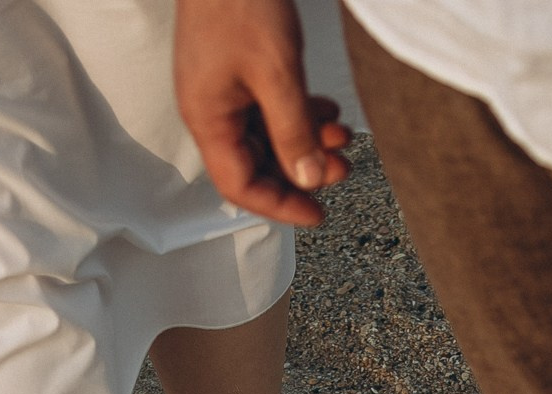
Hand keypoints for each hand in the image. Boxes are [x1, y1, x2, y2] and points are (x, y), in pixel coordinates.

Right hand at [175, 0, 353, 225]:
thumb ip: (294, 131)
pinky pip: (268, 108)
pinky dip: (300, 114)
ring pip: (268, 136)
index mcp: (208, 118)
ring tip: (341, 134)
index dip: (280, 206)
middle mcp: (211, 110)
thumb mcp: (278, 74)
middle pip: (257, 164)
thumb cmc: (239, 1)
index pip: (240, 185)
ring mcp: (223, 89)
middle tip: (342, 167)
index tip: (317, 214)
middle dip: (302, 170)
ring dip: (306, 140)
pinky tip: (326, 108)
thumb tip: (308, 179)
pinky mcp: (237, 70)